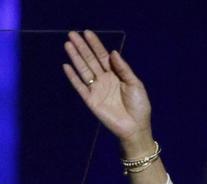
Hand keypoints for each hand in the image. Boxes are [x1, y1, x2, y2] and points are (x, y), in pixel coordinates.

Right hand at [62, 30, 152, 153]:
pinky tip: (66, 66)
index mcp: (116, 74)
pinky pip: (80, 86)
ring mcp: (97, 89)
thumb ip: (123, 68)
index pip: (102, 56)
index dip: (95, 44)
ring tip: (68, 44)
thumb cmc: (139, 106)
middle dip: (82, 47)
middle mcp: (104, 79)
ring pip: (83, 70)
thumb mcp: (135, 84)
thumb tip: (112, 52)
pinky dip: (73, 77)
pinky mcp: (91, 100)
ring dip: (75, 57)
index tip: (87, 33)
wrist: (135, 127)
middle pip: (90, 60)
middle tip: (72, 34)